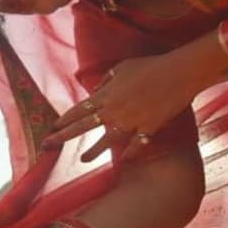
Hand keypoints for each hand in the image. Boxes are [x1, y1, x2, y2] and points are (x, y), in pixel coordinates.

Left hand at [43, 52, 201, 161]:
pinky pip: (136, 145)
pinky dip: (130, 153)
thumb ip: (106, 79)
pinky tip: (123, 161)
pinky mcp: (148, 129)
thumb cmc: (151, 66)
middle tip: (48, 144)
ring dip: (94, 152)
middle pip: (84, 126)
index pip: (80, 109)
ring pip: (108, 141)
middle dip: (64, 136)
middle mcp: (115, 110)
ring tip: (83, 160)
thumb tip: (95, 89)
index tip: (53, 126)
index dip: (65, 118)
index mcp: (107, 94)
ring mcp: (131, 122)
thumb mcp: (123, 66)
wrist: (179, 74)